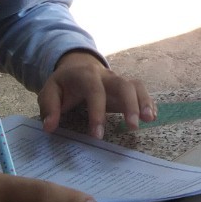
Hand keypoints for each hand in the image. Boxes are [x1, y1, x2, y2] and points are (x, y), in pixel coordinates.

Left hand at [38, 50, 155, 137]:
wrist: (76, 66)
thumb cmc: (63, 83)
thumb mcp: (49, 91)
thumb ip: (49, 108)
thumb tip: (50, 127)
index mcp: (86, 75)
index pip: (95, 91)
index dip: (97, 113)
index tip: (97, 136)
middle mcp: (106, 76)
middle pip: (124, 84)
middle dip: (130, 104)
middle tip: (132, 127)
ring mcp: (118, 80)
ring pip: (136, 85)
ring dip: (144, 102)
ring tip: (149, 120)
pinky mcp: (125, 87)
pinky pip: (140, 90)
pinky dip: (148, 102)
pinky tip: (151, 116)